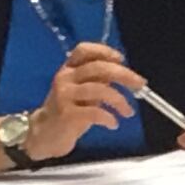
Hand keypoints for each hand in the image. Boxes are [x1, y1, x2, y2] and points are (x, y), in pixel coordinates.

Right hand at [28, 41, 143, 159]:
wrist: (44, 134)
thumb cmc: (68, 110)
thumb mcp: (82, 91)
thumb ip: (98, 80)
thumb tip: (125, 74)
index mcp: (69, 69)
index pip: (84, 50)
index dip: (104, 51)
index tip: (121, 59)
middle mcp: (65, 78)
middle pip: (98, 68)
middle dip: (124, 75)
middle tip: (140, 85)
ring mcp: (64, 95)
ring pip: (99, 90)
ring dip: (120, 100)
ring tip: (128, 112)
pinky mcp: (66, 114)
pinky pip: (94, 112)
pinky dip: (109, 118)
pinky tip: (113, 124)